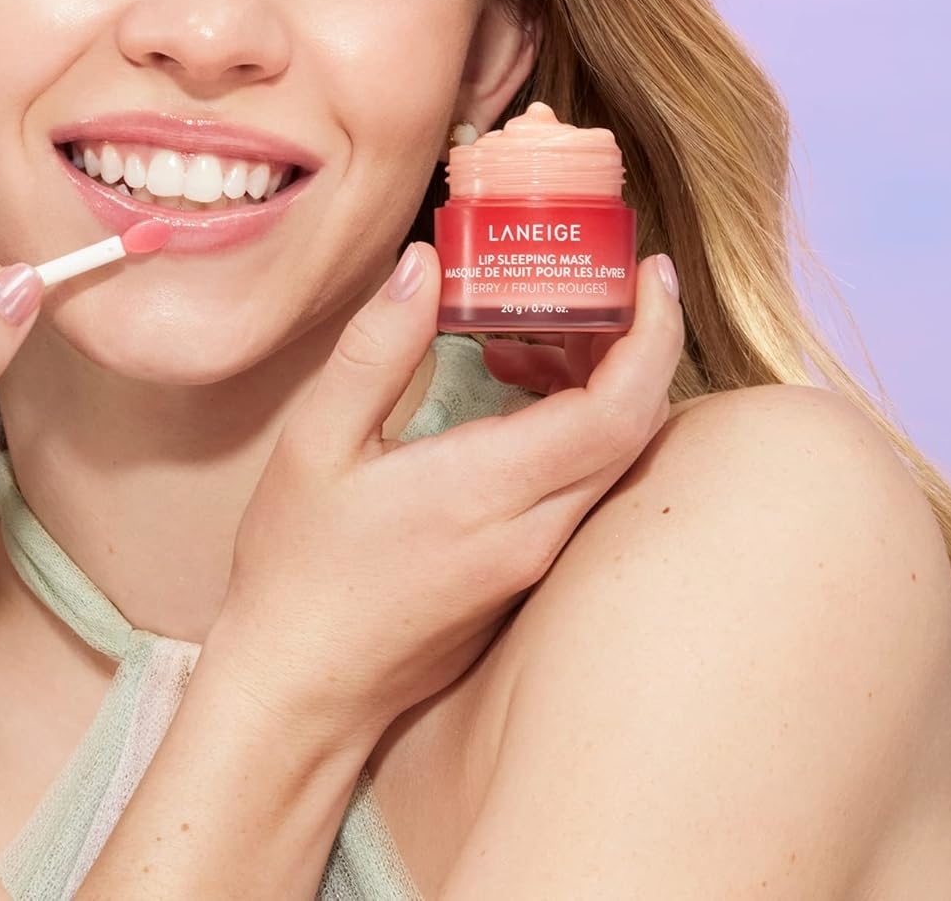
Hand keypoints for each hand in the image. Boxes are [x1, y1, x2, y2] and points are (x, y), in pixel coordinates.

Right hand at [205, 241, 682, 756]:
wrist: (300, 686)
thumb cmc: (299, 565)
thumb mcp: (316, 441)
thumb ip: (376, 348)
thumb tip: (425, 264)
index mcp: (488, 489)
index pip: (618, 408)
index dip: (651, 332)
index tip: (650, 272)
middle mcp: (534, 531)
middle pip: (633, 426)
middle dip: (628, 342)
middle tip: (581, 285)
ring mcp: (536, 561)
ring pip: (611, 457)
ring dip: (595, 383)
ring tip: (519, 338)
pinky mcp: (526, 575)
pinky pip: (582, 486)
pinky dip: (572, 426)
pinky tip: (507, 399)